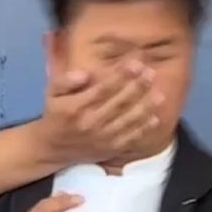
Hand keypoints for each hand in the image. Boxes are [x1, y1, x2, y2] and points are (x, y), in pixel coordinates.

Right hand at [36, 59, 163, 163]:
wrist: (53, 149)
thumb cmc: (55, 114)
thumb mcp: (51, 93)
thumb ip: (65, 80)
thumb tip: (85, 74)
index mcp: (76, 107)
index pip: (102, 88)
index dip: (121, 75)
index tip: (135, 63)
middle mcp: (90, 123)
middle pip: (118, 103)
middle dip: (137, 87)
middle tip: (151, 73)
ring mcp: (102, 138)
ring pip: (127, 120)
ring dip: (145, 107)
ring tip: (159, 93)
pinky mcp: (109, 149)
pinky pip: (129, 139)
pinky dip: (143, 129)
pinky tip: (155, 118)